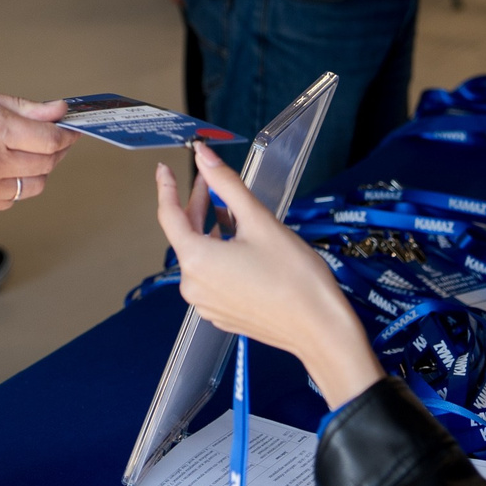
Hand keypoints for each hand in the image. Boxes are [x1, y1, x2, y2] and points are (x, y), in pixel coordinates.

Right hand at [0, 83, 77, 210]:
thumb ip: (23, 108)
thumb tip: (58, 110)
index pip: (49, 139)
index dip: (66, 134)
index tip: (71, 127)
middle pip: (46, 163)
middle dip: (58, 150)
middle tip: (56, 137)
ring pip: (33, 186)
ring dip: (41, 169)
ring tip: (33, 153)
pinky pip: (12, 199)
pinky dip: (18, 185)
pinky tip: (10, 168)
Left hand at [155, 143, 379, 409]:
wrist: (320, 329)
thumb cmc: (295, 277)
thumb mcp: (259, 221)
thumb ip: (227, 184)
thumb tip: (203, 156)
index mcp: (197, 260)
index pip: (169, 215)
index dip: (167, 188)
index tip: (165, 170)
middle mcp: (193, 286)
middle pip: (186, 236)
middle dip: (198, 206)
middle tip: (213, 183)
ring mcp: (206, 304)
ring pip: (200, 257)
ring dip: (211, 233)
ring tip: (234, 214)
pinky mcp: (221, 315)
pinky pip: (211, 278)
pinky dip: (220, 257)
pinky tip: (242, 248)